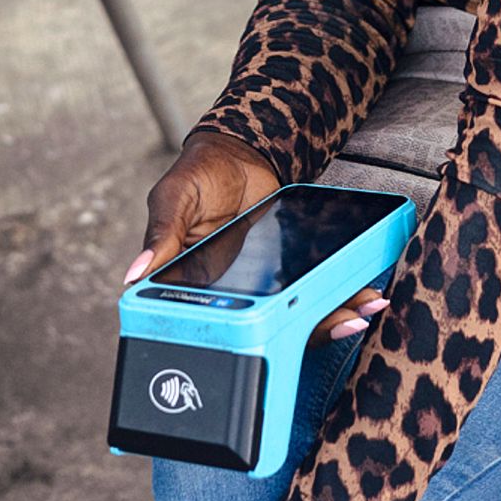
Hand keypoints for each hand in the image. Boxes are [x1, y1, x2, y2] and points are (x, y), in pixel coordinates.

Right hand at [123, 133, 391, 344]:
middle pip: (266, 328)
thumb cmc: (198, 175)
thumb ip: (161, 233)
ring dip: (332, 317)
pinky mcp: (286, 270)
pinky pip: (311, 290)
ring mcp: (261, 286)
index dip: (243, 344)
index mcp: (190, 286)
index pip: (212, 326)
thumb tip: (135, 274)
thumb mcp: (175, 197)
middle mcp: (229, 295)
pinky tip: (364, 295)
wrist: (237, 154)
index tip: (270, 346)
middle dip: (307, 331)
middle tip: (346, 325)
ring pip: (295, 315)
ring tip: (364, 311)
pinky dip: (338, 294)